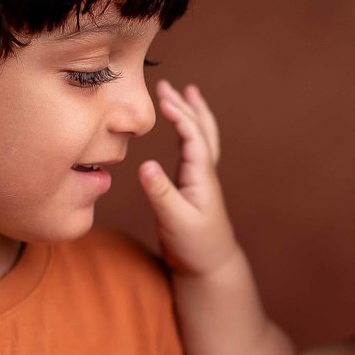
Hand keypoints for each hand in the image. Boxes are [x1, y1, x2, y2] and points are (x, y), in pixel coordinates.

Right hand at [139, 80, 238, 276]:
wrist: (211, 268)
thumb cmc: (195, 247)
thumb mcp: (174, 221)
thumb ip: (160, 193)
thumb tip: (144, 164)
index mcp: (202, 178)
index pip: (193, 138)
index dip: (180, 116)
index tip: (163, 98)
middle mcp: (205, 175)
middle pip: (200, 131)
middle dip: (185, 107)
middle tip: (166, 86)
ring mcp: (201, 180)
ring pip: (201, 139)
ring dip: (193, 114)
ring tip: (187, 93)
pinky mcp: (194, 188)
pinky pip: (194, 152)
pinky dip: (189, 134)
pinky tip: (182, 131)